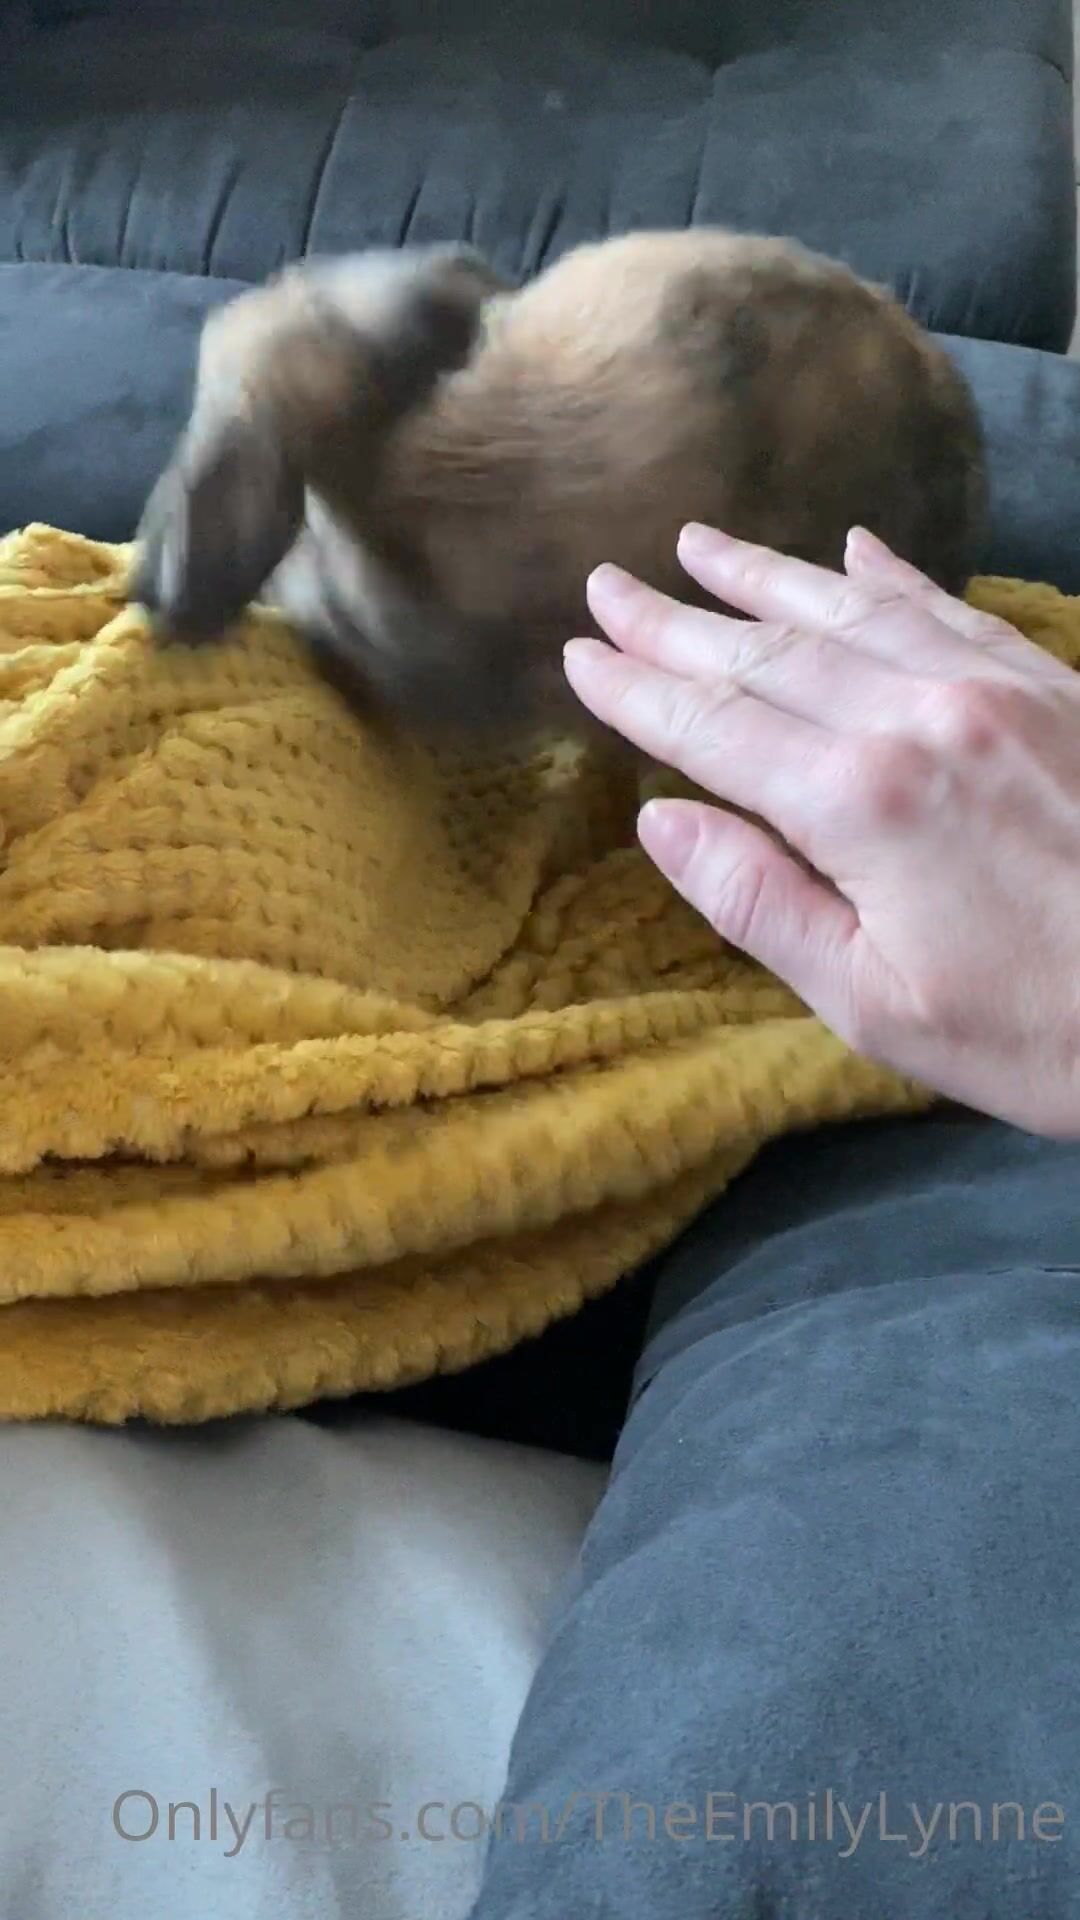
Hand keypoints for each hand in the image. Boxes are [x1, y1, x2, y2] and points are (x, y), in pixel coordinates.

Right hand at [563, 523, 1079, 1136]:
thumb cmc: (1041, 1029)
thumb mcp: (876, 1005)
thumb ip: (760, 903)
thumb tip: (661, 821)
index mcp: (858, 800)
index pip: (714, 728)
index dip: (638, 691)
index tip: (578, 654)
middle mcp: (917, 717)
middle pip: (767, 654)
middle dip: (677, 620)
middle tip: (605, 581)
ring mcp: (992, 688)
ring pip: (849, 611)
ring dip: (765, 575)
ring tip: (697, 541)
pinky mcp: (1052, 685)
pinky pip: (948, 607)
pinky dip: (889, 575)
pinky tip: (853, 547)